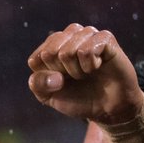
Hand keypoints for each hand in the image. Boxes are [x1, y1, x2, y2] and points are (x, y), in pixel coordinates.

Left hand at [27, 23, 143, 125]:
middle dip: (62, 73)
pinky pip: (87, 50)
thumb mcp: (49, 96)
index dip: (48, 77)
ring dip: (77, 70)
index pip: (36, 59)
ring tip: (87, 73)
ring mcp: (87, 35)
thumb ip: (38, 84)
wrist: (107, 107)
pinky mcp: (105, 38)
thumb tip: (55, 76)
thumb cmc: (78, 98)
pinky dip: (90, 66)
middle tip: (77, 77)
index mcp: (50, 47)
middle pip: (50, 52)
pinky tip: (98, 66)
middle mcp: (68, 36)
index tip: (61, 82)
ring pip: (68, 51)